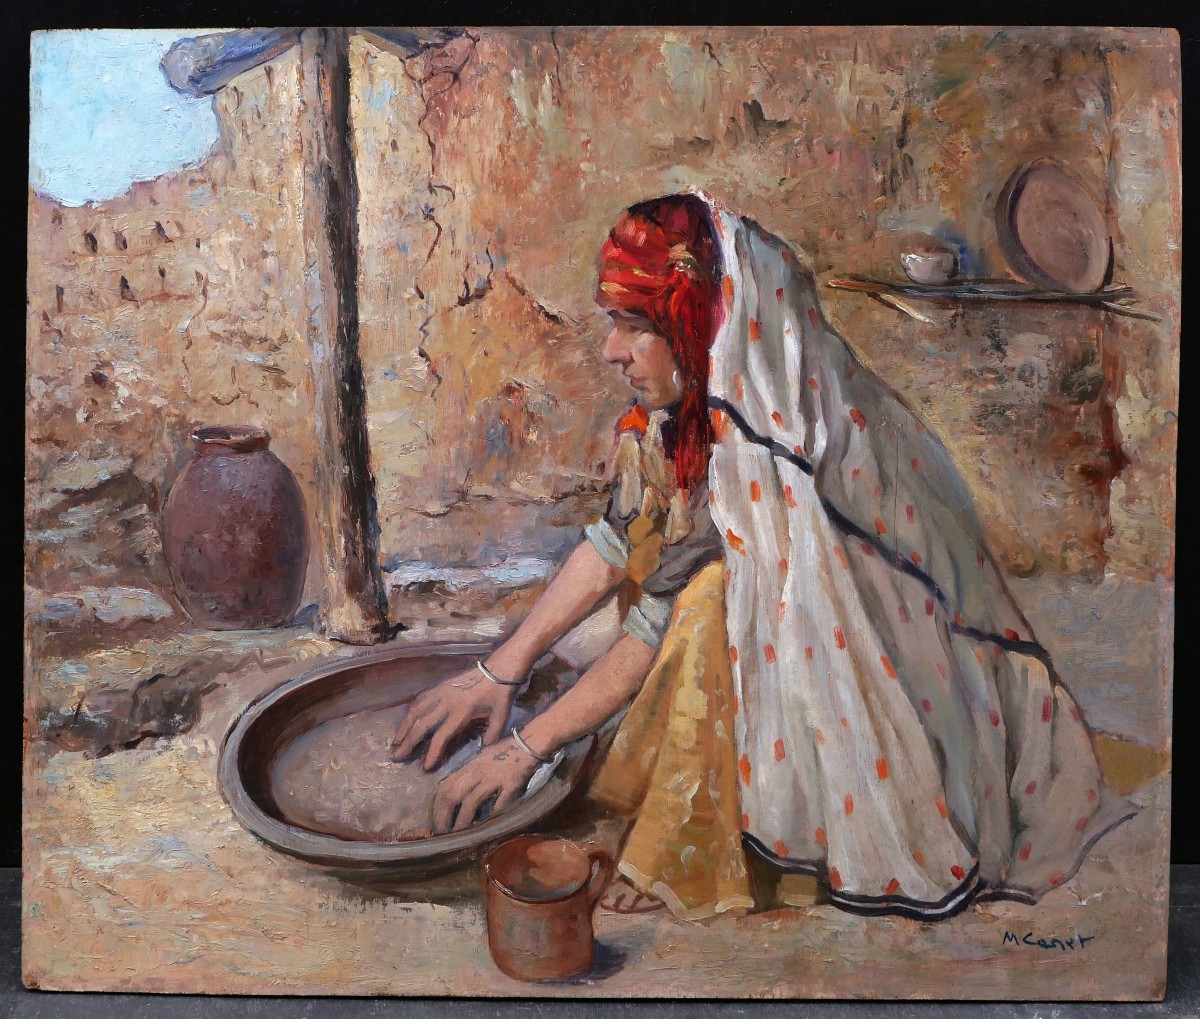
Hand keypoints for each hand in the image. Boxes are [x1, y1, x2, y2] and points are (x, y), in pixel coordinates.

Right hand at [390, 665, 518, 769]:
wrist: (498, 667)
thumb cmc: (500, 694)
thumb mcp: (501, 716)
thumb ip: (492, 735)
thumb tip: (483, 751)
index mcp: (462, 712)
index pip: (441, 736)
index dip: (432, 752)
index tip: (425, 766)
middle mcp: (447, 702)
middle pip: (422, 725)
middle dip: (408, 742)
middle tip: (397, 756)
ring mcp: (441, 692)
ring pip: (416, 710)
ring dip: (404, 726)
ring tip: (396, 741)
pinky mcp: (440, 685)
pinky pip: (421, 698)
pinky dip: (411, 710)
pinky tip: (406, 720)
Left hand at [431, 737, 541, 833]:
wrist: (529, 743)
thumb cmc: (504, 752)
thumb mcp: (481, 759)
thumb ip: (468, 775)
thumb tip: (453, 797)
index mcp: (469, 766)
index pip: (444, 787)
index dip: (437, 807)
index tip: (437, 821)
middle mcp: (478, 771)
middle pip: (452, 796)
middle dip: (444, 817)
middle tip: (444, 833)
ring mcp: (494, 777)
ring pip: (471, 802)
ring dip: (463, 821)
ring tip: (461, 835)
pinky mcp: (511, 784)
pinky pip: (499, 804)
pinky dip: (492, 816)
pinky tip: (488, 827)